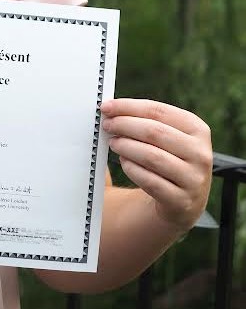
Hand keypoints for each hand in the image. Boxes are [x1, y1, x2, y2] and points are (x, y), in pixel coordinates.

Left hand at [101, 98, 212, 232]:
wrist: (180, 200)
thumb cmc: (166, 159)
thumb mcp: (164, 137)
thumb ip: (144, 120)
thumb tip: (111, 109)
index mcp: (197, 129)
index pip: (158, 111)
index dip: (129, 107)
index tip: (107, 107)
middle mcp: (200, 153)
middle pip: (154, 132)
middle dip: (124, 125)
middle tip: (107, 125)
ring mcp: (193, 179)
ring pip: (152, 156)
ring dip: (126, 147)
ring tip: (114, 143)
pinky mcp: (182, 201)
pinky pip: (150, 181)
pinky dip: (132, 169)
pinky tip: (124, 162)